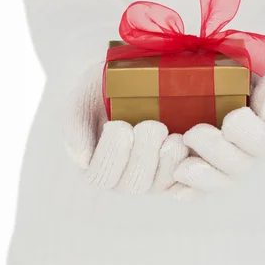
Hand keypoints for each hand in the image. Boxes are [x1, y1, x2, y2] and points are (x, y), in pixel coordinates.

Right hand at [64, 64, 188, 193]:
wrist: (138, 79)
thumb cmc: (104, 89)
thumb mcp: (84, 98)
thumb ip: (76, 125)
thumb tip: (81, 160)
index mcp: (96, 165)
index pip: (100, 176)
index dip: (111, 156)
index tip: (120, 126)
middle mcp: (123, 178)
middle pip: (132, 184)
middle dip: (143, 156)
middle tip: (153, 126)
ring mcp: (151, 179)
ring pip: (158, 185)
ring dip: (167, 162)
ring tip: (173, 137)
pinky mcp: (177, 174)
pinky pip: (184, 183)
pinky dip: (188, 169)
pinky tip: (188, 147)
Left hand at [170, 30, 264, 198]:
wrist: (238, 76)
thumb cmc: (254, 69)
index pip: (264, 142)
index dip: (248, 135)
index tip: (233, 118)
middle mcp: (250, 152)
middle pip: (239, 166)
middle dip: (216, 153)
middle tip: (193, 133)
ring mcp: (227, 163)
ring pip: (220, 181)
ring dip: (201, 179)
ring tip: (180, 169)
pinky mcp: (206, 167)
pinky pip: (200, 189)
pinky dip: (189, 192)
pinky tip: (175, 191)